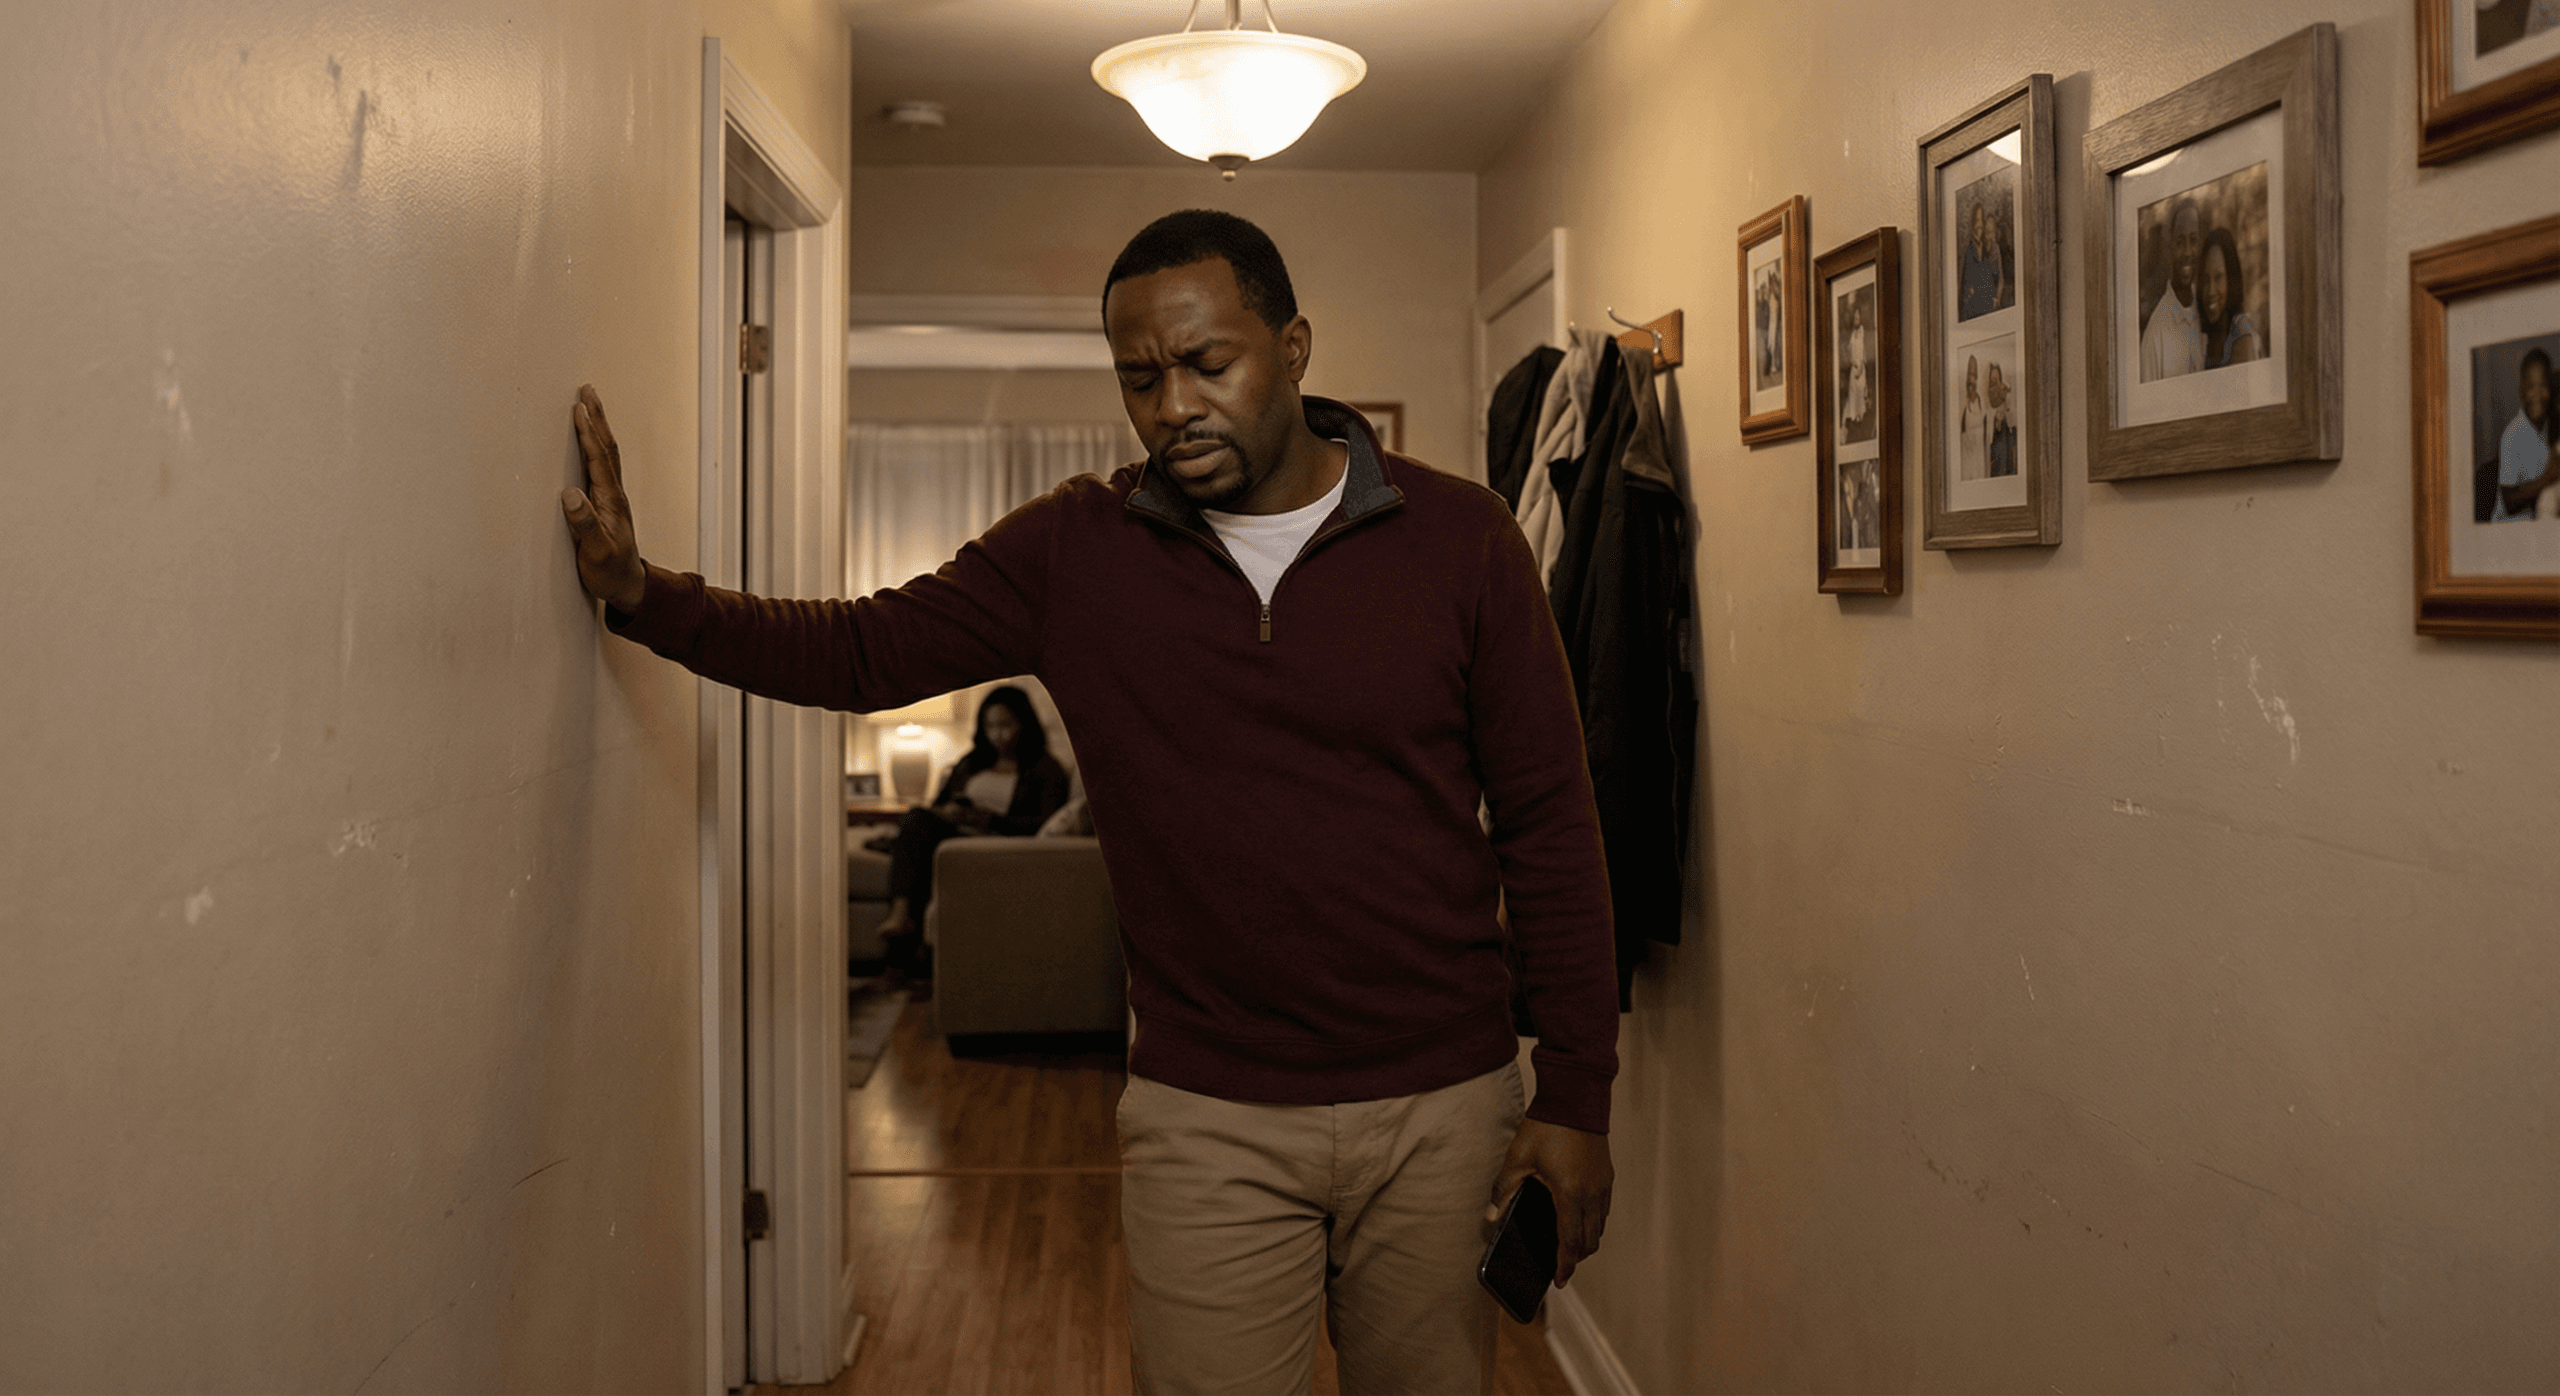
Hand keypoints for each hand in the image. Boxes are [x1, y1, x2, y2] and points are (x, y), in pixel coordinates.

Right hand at [560, 384, 646, 612]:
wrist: (628, 586)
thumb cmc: (609, 571)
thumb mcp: (596, 552)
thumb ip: (584, 524)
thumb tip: (570, 494)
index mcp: (610, 500)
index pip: (599, 459)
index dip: (589, 433)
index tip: (579, 408)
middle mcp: (613, 494)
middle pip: (606, 448)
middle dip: (597, 418)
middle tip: (588, 390)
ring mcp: (611, 497)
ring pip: (605, 454)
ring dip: (597, 427)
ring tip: (588, 404)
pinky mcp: (606, 503)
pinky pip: (601, 465)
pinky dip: (594, 445)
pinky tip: (590, 440)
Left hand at [1486, 1117, 1611, 1285]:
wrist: (1575, 1097)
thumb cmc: (1546, 1126)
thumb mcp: (1517, 1158)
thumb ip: (1503, 1191)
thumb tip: (1490, 1218)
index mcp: (1570, 1194)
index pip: (1570, 1241)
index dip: (1565, 1265)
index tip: (1559, 1281)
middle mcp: (1592, 1194)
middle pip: (1590, 1240)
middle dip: (1576, 1257)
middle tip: (1561, 1265)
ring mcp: (1603, 1184)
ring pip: (1600, 1226)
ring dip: (1586, 1240)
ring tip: (1569, 1245)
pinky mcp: (1607, 1175)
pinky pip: (1603, 1209)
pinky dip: (1593, 1222)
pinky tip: (1578, 1218)